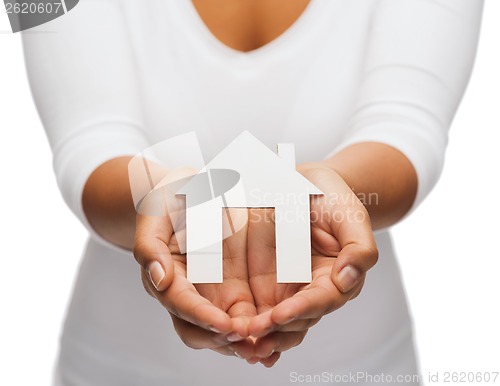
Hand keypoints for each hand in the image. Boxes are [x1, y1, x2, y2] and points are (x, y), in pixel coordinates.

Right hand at [133, 169, 256, 357]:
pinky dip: (258, 326)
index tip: (224, 324)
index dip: (201, 317)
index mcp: (167, 275)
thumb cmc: (172, 196)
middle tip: (247, 340)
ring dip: (242, 340)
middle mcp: (189, 290)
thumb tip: (159, 279)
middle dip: (222, 338)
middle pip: (200, 329)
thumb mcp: (156, 211)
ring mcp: (213, 290)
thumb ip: (150, 245)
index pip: (181, 303)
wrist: (196, 186)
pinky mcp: (235, 284)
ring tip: (265, 346)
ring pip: (225, 328)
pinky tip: (277, 330)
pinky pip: (246, 312)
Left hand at [243, 163, 377, 365]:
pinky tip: (229, 331)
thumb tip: (349, 279)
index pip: (320, 301)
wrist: (304, 184)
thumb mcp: (350, 217)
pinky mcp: (264, 282)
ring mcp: (286, 288)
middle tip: (253, 335)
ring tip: (239, 341)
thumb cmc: (332, 200)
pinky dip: (244, 321)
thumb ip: (359, 248)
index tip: (280, 315)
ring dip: (258, 335)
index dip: (301, 310)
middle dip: (276, 332)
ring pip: (274, 322)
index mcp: (337, 279)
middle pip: (297, 321)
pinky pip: (255, 307)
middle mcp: (311, 290)